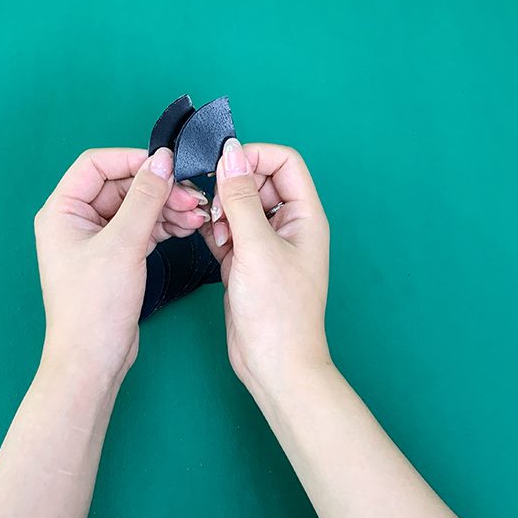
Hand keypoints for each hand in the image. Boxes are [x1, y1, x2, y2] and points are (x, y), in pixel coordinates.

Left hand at [34, 148, 209, 377]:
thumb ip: (145, 199)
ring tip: (196, 215)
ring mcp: (95, 240)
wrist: (93, 359)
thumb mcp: (123, 245)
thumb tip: (163, 161)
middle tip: (192, 197)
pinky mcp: (114, 258)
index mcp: (62, 211)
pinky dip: (163, 226)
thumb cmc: (93, 308)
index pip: (96, 165)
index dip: (133, 160)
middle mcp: (75, 221)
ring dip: (166, 208)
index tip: (168, 164)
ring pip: (135, 208)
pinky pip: (140, 229)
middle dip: (158, 189)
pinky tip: (186, 227)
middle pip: (121, 186)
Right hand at [199, 141, 331, 386]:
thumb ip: (241, 198)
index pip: (284, 163)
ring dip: (221, 212)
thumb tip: (230, 153)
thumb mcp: (257, 247)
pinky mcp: (246, 262)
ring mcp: (267, 245)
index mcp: (305, 216)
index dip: (253, 157)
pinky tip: (212, 243)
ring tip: (217, 233)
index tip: (223, 166)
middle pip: (258, 181)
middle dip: (232, 188)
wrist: (274, 364)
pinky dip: (216, 232)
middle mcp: (288, 226)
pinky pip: (228, 231)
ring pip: (240, 206)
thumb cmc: (279, 312)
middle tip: (217, 208)